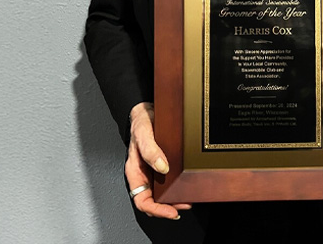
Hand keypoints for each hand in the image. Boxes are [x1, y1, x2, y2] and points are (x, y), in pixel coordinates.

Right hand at [126, 102, 190, 219]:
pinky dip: (178, 188)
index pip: (141, 200)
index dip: (156, 209)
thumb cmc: (140, 122)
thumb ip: (150, 150)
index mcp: (135, 172)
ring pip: (162, 195)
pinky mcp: (164, 167)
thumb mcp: (143, 134)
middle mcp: (144, 175)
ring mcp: (154, 172)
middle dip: (168, 208)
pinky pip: (169, 183)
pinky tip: (187, 187)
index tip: (170, 211)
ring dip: (174, 200)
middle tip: (184, 206)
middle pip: (153, 201)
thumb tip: (162, 167)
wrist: (148, 111)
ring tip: (187, 200)